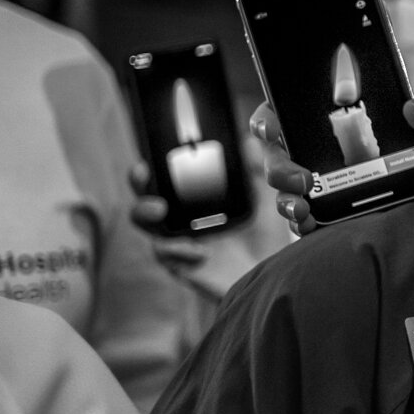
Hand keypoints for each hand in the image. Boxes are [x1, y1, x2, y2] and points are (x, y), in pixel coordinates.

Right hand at [128, 160, 269, 301]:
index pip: (165, 176)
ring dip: (145, 212)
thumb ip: (257, 171)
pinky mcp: (182, 264)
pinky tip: (200, 251)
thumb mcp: (265, 198)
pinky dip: (178, 249)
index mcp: (197, 197)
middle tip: (142, 173)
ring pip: (147, 224)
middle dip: (138, 183)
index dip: (151, 166)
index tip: (147, 159)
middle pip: (146, 194)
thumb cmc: (265, 234)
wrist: (274, 271)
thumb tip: (250, 142)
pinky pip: (166, 254)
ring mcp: (179, 239)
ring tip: (160, 210)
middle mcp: (183, 216)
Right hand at [249, 94, 413, 235]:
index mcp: (323, 117)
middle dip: (278, 169)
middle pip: (274, 156)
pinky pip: (304, 219)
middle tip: (303, 181)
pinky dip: (302, 224)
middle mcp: (311, 149)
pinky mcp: (328, 209)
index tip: (273, 131)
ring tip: (303, 211)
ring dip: (286, 202)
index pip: (278, 112)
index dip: (267, 121)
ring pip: (285, 191)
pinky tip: (311, 227)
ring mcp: (317, 182)